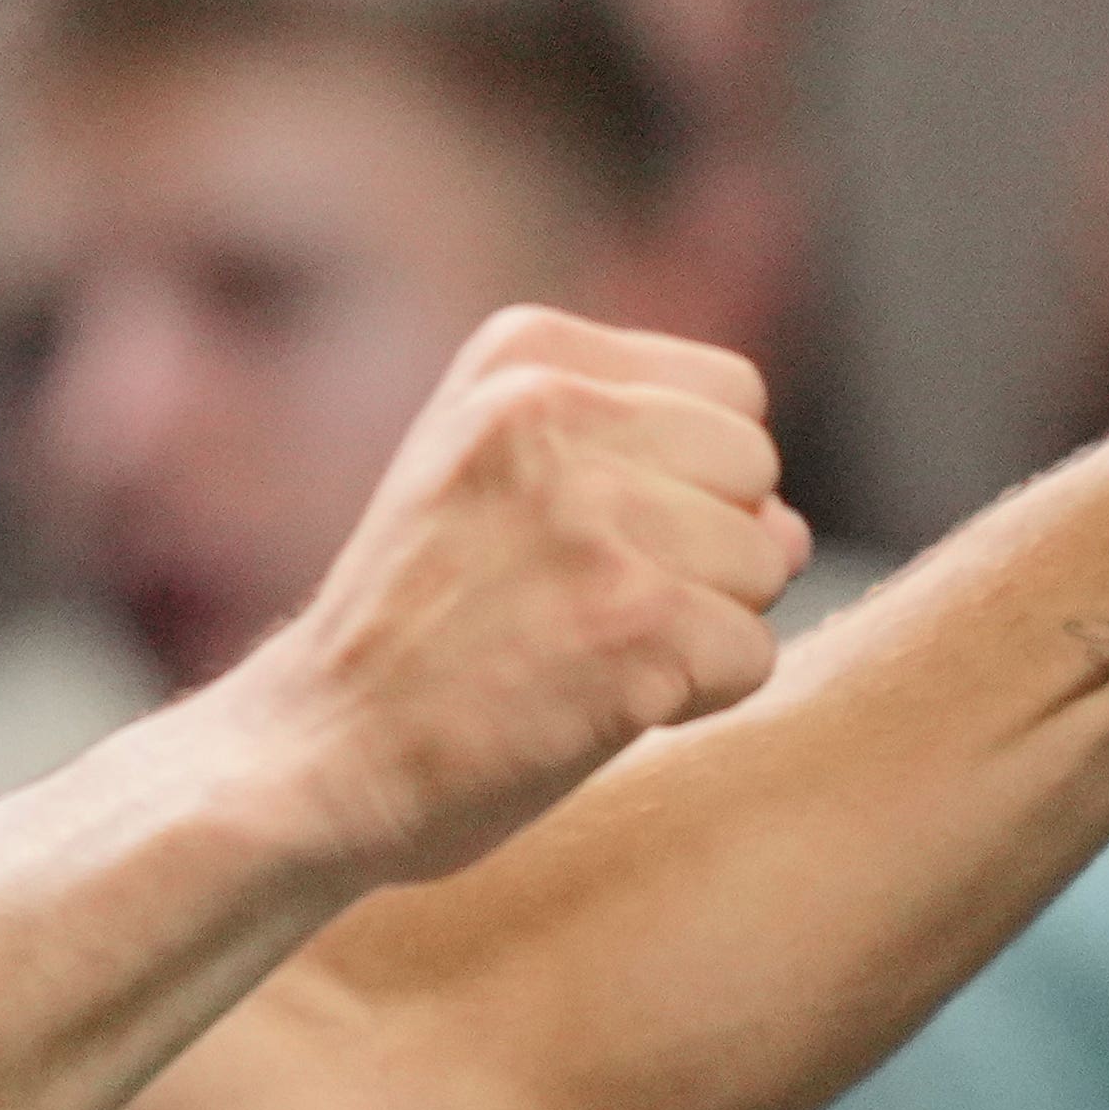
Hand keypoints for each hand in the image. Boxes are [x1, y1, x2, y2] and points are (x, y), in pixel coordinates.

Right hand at [229, 308, 805, 886]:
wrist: (315, 754)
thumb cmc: (416, 630)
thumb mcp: (487, 471)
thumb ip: (631, 454)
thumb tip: (793, 526)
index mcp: (521, 355)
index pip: (730, 395)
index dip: (686, 484)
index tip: (579, 540)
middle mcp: (553, 414)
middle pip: (755, 469)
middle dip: (705, 549)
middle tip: (585, 605)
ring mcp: (593, 517)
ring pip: (768, 563)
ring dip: (700, 627)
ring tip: (581, 652)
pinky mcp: (631, 626)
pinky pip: (753, 655)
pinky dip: (694, 700)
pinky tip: (592, 706)